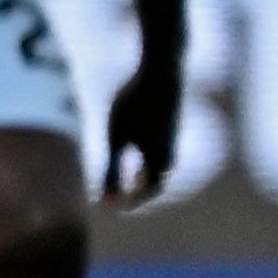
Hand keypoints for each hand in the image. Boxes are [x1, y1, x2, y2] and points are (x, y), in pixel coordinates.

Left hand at [102, 44, 186, 210]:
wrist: (162, 70)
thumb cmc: (135, 102)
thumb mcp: (117, 137)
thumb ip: (112, 169)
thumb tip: (105, 199)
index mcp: (158, 161)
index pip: (144, 193)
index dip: (126, 203)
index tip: (106, 208)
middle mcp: (170, 154)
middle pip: (154, 185)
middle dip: (134, 196)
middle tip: (113, 202)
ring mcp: (172, 140)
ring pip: (159, 170)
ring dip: (142, 182)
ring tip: (123, 186)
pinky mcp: (170, 128)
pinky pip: (160, 154)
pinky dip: (146, 164)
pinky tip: (133, 157)